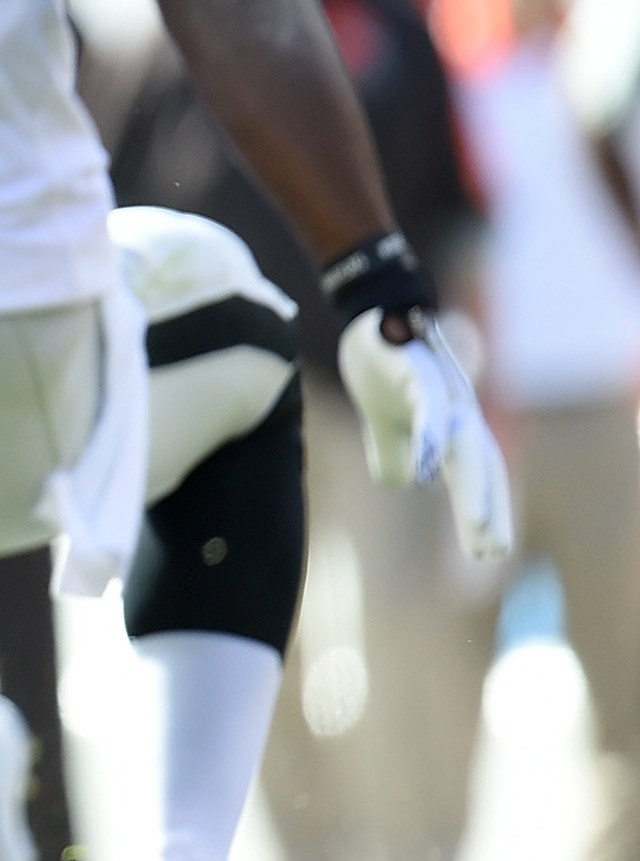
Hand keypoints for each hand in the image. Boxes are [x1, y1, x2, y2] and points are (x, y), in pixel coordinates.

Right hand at [338, 308, 513, 558]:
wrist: (369, 309)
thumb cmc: (383, 363)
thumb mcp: (384, 419)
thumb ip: (397, 452)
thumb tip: (406, 483)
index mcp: (450, 424)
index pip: (474, 474)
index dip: (484, 510)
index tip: (487, 551)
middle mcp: (457, 409)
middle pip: (479, 466)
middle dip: (486, 508)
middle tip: (491, 549)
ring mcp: (440, 390)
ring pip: (463, 445)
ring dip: (471, 486)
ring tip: (476, 523)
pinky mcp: (417, 371)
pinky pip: (428, 410)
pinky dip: (429, 440)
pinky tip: (427, 470)